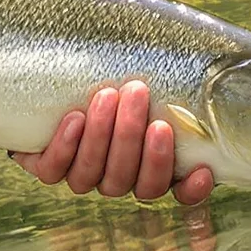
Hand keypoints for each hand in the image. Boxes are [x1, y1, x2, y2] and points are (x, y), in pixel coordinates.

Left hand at [11, 80, 215, 205]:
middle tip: (138, 92)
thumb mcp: (145, 80)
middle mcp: (118, 178)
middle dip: (134, 136)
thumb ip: (171, 83)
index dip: (191, 190)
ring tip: (107, 96)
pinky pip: (53, 171)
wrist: (55, 88)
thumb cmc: (117, 80)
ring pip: (92, 175)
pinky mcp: (47, 167)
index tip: (203, 169)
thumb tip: (202, 58)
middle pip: (131, 179)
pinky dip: (64, 146)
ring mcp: (83, 176)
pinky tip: (75, 118)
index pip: (178, 192)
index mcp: (149, 167)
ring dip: (102, 135)